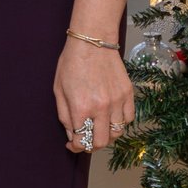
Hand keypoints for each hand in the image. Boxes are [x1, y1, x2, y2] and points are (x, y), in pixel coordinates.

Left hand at [54, 38, 134, 153]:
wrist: (92, 41)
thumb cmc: (71, 62)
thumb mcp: (58, 89)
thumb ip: (64, 115)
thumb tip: (72, 134)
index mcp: (81, 107)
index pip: (81, 140)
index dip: (75, 147)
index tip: (73, 145)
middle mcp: (101, 107)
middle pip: (101, 142)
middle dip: (91, 146)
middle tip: (86, 140)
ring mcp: (117, 101)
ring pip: (117, 133)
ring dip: (107, 136)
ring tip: (98, 128)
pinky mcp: (128, 94)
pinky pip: (129, 119)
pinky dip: (120, 122)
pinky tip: (111, 116)